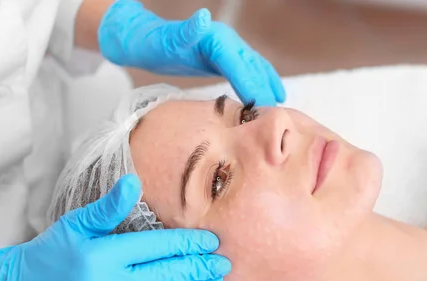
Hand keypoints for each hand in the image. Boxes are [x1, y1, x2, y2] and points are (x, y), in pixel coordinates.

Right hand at [0, 175, 229, 280]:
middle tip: (224, 263)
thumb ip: (109, 206)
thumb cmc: (51, 253)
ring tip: (212, 280)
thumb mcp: (76, 223)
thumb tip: (134, 181)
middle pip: (165, 276)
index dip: (188, 244)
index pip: (157, 249)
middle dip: (198, 268)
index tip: (212, 240)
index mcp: (101, 257)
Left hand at [98, 1, 285, 105]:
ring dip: (269, 84)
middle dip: (264, 89)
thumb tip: (203, 17)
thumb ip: (187, 31)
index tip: (260, 106)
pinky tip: (272, 93)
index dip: (251, 85)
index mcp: (217, 39)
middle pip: (252, 67)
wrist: (146, 40)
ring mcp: (229, 48)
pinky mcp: (226, 57)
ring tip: (280, 104)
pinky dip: (263, 80)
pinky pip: (250, 69)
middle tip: (273, 116)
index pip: (239, 65)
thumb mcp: (168, 39)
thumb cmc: (155, 44)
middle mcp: (227, 41)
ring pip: (255, 67)